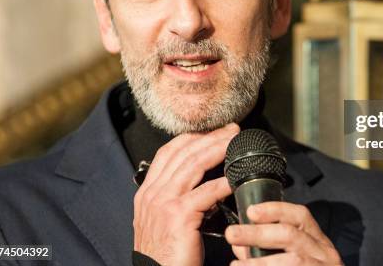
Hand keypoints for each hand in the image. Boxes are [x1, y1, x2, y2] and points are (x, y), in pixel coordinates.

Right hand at [133, 123, 239, 265]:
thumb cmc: (166, 255)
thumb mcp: (162, 221)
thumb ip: (175, 199)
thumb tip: (202, 183)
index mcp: (147, 193)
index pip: (168, 153)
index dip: (191, 138)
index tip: (212, 131)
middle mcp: (152, 193)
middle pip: (184, 153)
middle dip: (210, 137)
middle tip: (232, 130)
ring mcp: (163, 203)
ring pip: (194, 165)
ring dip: (218, 149)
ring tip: (235, 142)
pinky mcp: (178, 216)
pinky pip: (206, 192)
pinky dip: (223, 183)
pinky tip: (236, 178)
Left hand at [225, 202, 342, 264]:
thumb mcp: (298, 257)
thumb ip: (270, 249)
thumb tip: (240, 244)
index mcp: (318, 240)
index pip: (300, 216)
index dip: (275, 210)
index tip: (251, 211)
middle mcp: (324, 253)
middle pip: (291, 236)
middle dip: (258, 233)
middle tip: (232, 234)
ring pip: (292, 261)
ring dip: (260, 262)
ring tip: (236, 265)